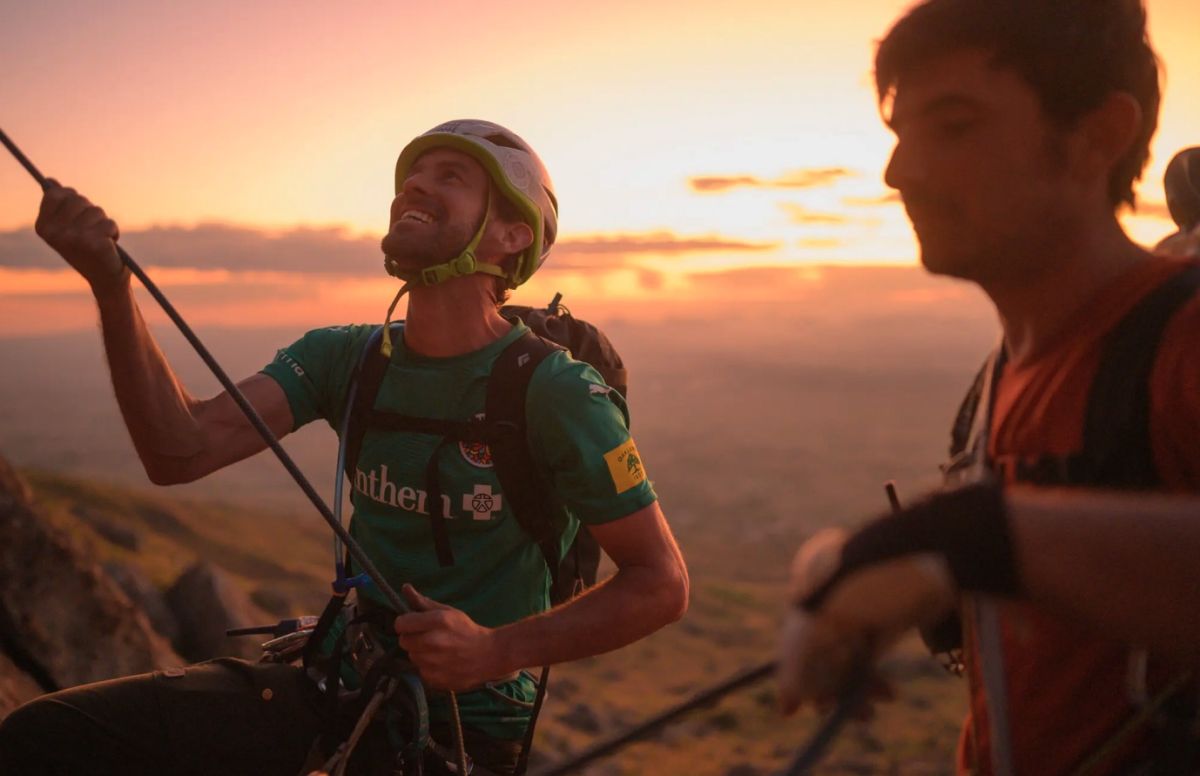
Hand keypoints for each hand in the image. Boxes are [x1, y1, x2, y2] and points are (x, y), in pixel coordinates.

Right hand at [35, 180, 127, 294]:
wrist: (104, 279)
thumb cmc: (87, 249)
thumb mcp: (68, 226)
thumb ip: (60, 204)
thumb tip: (51, 181)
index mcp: (43, 227)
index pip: (55, 193)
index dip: (72, 198)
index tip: (77, 212)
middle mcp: (55, 233)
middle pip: (78, 199)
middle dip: (90, 211)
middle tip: (90, 230)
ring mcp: (74, 239)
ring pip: (96, 211)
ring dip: (103, 222)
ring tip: (99, 239)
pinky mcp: (95, 244)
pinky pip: (110, 223)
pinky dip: (113, 232)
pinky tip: (109, 246)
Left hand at [394, 584, 503, 690]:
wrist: (490, 655)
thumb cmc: (467, 630)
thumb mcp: (449, 612)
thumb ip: (424, 602)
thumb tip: (405, 587)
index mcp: (438, 620)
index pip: (401, 624)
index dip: (406, 623)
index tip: (413, 625)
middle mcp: (433, 641)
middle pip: (404, 641)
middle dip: (412, 638)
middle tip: (428, 638)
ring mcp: (434, 662)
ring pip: (412, 657)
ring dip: (420, 653)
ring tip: (437, 651)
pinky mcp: (435, 679)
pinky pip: (420, 671)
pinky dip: (428, 668)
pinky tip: (442, 663)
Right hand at [777, 527, 955, 714]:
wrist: (935, 559)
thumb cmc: (871, 583)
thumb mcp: (822, 623)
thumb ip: (796, 663)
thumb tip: (786, 707)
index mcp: (808, 588)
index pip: (792, 642)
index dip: (792, 676)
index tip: (790, 710)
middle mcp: (830, 599)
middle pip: (819, 655)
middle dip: (826, 688)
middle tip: (832, 710)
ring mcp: (860, 610)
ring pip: (847, 661)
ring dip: (853, 690)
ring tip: (867, 713)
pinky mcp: (888, 622)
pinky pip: (871, 658)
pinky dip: (874, 680)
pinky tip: (887, 695)